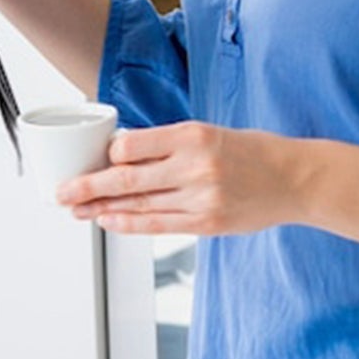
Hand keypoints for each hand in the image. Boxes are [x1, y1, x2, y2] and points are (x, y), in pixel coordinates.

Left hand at [57, 121, 297, 235]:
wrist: (297, 179)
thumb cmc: (256, 153)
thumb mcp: (213, 133)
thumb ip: (172, 145)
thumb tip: (125, 153)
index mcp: (195, 135)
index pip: (133, 145)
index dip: (106, 155)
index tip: (92, 158)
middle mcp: (195, 166)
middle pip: (126, 178)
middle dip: (87, 187)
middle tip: (61, 193)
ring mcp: (201, 198)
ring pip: (138, 204)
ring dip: (101, 208)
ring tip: (77, 210)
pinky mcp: (207, 222)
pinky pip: (157, 225)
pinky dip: (129, 224)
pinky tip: (109, 221)